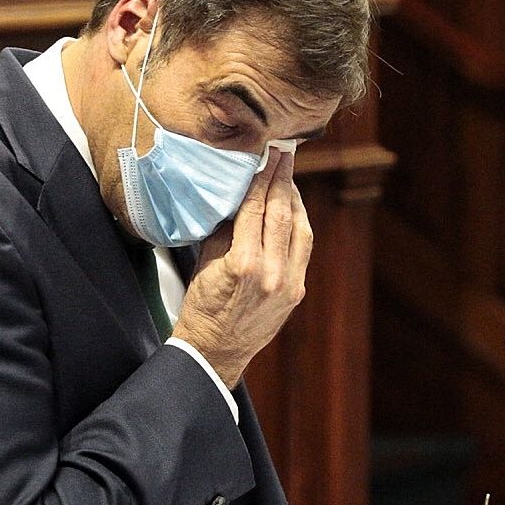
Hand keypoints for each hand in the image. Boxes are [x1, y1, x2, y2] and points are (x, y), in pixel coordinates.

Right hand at [173, 148, 309, 386]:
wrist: (216, 350)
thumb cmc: (202, 306)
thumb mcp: (205, 263)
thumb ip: (225, 228)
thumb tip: (239, 193)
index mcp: (244, 264)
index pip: (256, 209)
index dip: (262, 178)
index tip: (267, 155)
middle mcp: (272, 273)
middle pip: (282, 214)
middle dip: (283, 180)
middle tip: (284, 154)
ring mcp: (289, 284)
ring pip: (300, 230)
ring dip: (296, 200)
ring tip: (288, 178)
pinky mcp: (297, 291)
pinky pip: (303, 249)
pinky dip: (299, 225)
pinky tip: (292, 210)